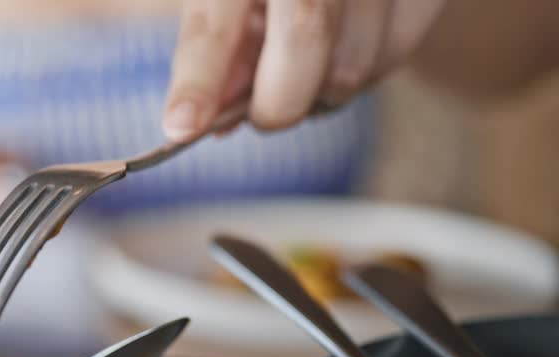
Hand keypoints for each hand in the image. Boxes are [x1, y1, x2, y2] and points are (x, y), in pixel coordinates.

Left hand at [162, 0, 446, 139]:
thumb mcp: (229, 0)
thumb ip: (216, 48)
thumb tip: (201, 120)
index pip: (216, 22)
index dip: (199, 80)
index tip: (181, 128)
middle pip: (304, 39)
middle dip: (276, 102)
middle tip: (262, 114)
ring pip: (351, 66)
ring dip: (318, 94)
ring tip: (302, 68)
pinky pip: (391, 59)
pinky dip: (358, 75)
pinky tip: (340, 50)